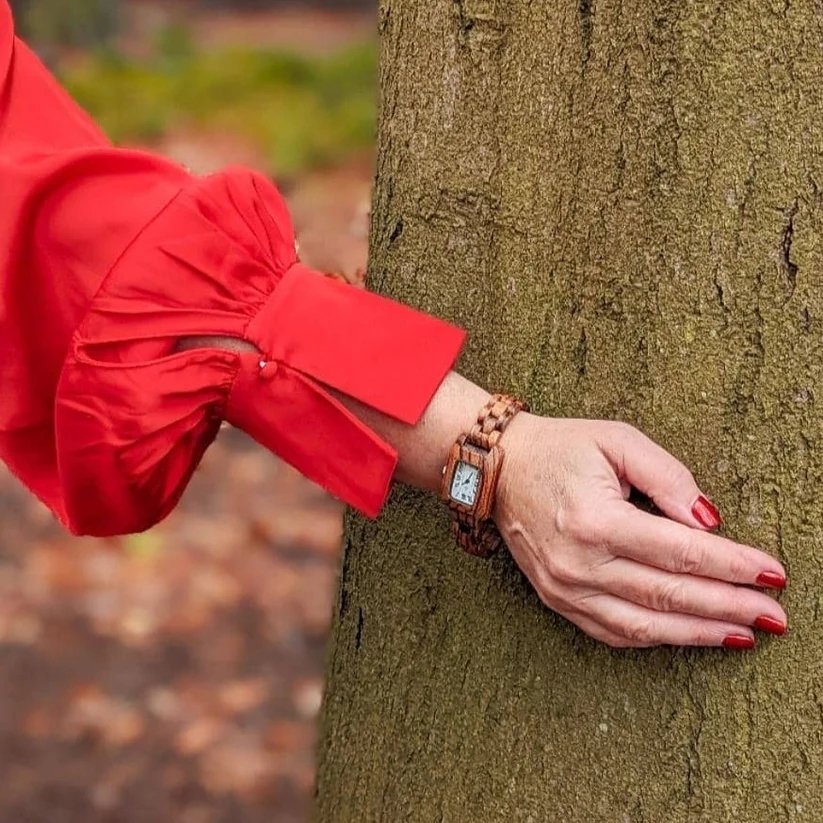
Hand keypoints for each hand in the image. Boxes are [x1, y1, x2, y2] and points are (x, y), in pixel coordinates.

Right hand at [494, 415, 787, 648]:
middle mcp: (579, 562)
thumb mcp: (616, 441)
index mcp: (596, 519)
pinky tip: (688, 635)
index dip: (733, 565)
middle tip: (775, 615)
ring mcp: (565, 587)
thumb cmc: (560, 448)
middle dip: (729, 606)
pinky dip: (656, 639)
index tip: (772, 573)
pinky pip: (612, 632)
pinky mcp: (556, 599)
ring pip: (645, 626)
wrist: (498, 468)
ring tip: (744, 634)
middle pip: (671, 595)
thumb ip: (668, 476)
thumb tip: (710, 521)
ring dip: (699, 633)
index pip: (682, 552)